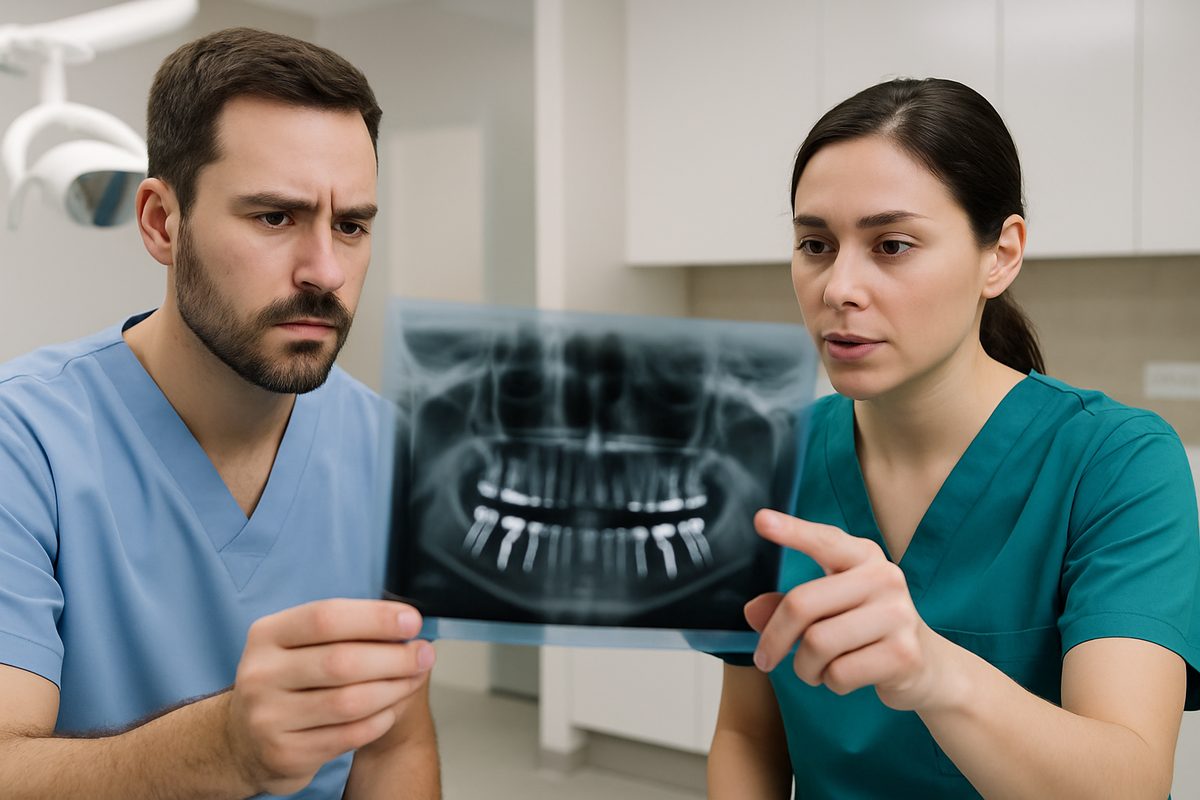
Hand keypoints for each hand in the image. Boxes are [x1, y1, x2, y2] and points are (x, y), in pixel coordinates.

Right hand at [224, 598, 435, 795]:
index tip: (412, 621)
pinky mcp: (285, 753)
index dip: (375, 618)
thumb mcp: (298, 645)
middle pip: (341, 661)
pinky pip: (348, 735)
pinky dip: (379, 720)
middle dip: (394, 656)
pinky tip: (391, 708)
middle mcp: (261, 674)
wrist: (244, 741)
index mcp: (267, 635)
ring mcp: (269, 717)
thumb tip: (404, 625)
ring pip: (349, 702)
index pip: (326, 617)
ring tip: (413, 679)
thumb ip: (344, 631)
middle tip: (423, 654)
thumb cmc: (288, 682)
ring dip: (393, 689)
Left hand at [746, 509, 947, 711]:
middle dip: (774, 638)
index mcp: (863, 557)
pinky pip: (839, 674)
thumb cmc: (867, 631)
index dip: (792, 531)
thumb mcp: (830, 610)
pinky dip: (830, 683)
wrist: (929, 666)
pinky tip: (846, 677)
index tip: (761, 520)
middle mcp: (884, 577)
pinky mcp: (903, 654)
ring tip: (815, 669)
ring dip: (805, 667)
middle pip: (802, 604)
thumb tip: (752, 610)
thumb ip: (790, 606)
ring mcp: (898, 615)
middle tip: (764, 658)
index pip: (824, 540)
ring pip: (817, 644)